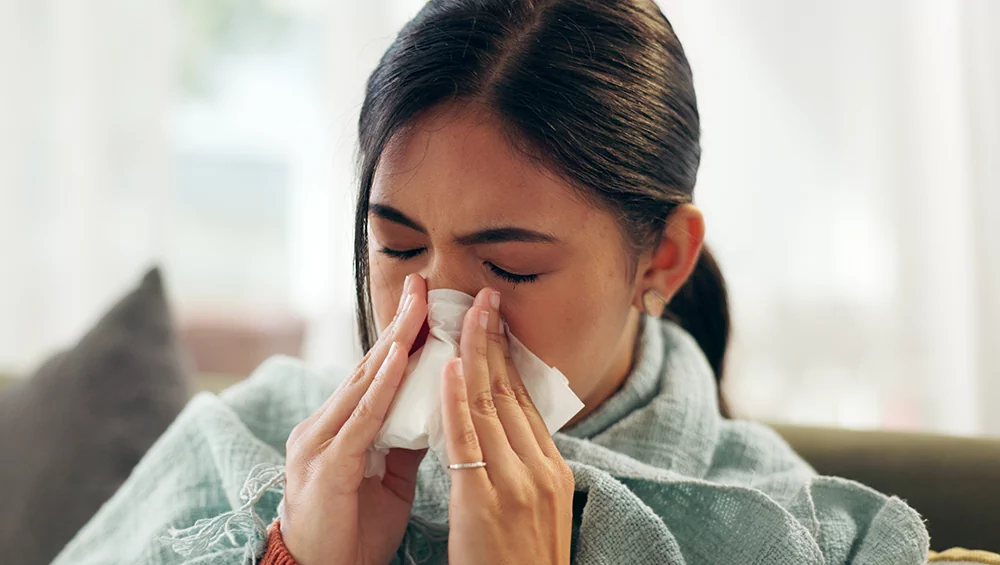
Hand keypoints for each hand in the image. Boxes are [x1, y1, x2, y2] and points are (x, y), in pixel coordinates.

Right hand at [281, 274, 428, 564]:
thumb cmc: (352, 530)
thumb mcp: (388, 477)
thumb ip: (405, 438)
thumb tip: (436, 406)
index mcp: (339, 427)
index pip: (375, 373)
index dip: (401, 337)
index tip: (426, 302)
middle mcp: (323, 425)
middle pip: (369, 366)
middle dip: (398, 324)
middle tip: (422, 284)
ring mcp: (320, 442)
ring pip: (364, 382)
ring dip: (394, 342)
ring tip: (418, 306)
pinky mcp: (326, 465)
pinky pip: (360, 418)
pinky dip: (382, 385)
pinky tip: (399, 357)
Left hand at [440, 288, 573, 564]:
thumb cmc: (521, 562)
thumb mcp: (536, 508)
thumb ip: (523, 467)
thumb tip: (505, 430)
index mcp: (552, 468)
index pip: (524, 400)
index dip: (507, 358)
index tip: (493, 322)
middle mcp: (540, 467)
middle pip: (511, 392)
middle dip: (494, 341)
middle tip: (483, 297)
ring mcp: (516, 482)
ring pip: (491, 405)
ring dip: (476, 354)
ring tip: (465, 313)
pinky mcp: (486, 500)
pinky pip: (469, 439)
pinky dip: (458, 398)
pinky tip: (450, 365)